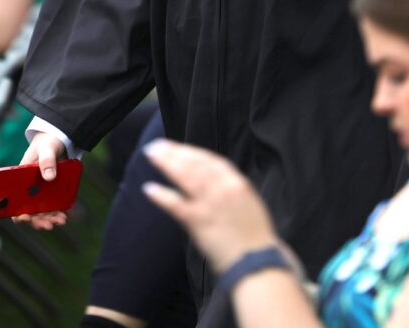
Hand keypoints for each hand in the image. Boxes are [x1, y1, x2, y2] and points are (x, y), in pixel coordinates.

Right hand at [12, 132, 69, 230]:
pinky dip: (58, 212)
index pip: (13, 201)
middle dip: (37, 220)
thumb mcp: (46, 149)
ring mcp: (41, 191)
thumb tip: (49, 177)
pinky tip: (65, 214)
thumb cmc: (46, 143)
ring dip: (49, 218)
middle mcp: (29, 188)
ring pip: (41, 210)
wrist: (58, 140)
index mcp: (20, 179)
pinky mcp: (52, 191)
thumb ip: (47, 160)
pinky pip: (53, 205)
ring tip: (60, 220)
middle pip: (28, 210)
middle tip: (48, 224)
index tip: (24, 217)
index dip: (16, 212)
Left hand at [142, 139, 279, 273]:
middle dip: (174, 152)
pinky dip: (162, 196)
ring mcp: (210, 204)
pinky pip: (177, 205)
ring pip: (185, 177)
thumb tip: (210, 180)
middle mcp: (222, 188)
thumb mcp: (248, 203)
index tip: (176, 147)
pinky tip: (149, 189)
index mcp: (236, 183)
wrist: (259, 261)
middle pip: (194, 164)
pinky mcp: (199, 222)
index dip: (191, 152)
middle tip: (157, 146)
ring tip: (151, 155)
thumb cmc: (255, 236)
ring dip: (166, 163)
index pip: (209, 160)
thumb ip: (230, 189)